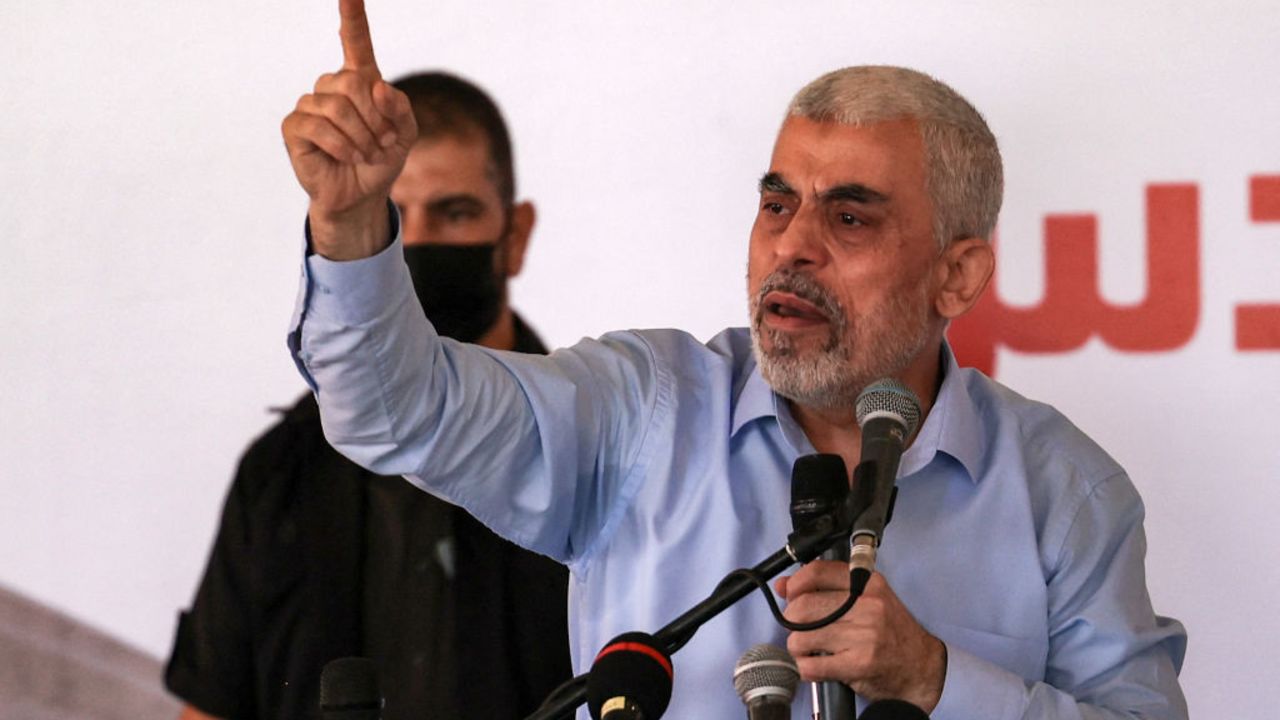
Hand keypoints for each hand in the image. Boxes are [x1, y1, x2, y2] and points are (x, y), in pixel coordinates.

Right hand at [281, 0, 416, 258]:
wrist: (362, 195)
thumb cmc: (382, 160)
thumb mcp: (406, 135)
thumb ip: (401, 109)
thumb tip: (378, 86)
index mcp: (360, 80)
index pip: (355, 41)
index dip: (352, 16)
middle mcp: (332, 86)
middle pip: (353, 82)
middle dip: (376, 118)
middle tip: (382, 144)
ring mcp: (310, 105)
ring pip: (337, 107)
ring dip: (362, 137)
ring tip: (367, 154)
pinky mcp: (294, 127)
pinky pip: (319, 127)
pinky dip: (342, 146)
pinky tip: (348, 157)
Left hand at [775, 563, 945, 712]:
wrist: (922, 666)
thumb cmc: (891, 631)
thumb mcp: (866, 599)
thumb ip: (826, 588)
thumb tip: (783, 585)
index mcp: (868, 583)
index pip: (817, 572)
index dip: (795, 584)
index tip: (791, 595)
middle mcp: (867, 606)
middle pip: (803, 606)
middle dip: (792, 620)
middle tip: (801, 627)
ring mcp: (864, 635)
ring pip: (802, 637)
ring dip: (798, 647)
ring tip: (810, 648)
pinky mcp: (859, 663)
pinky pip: (811, 665)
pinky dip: (804, 668)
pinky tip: (814, 665)